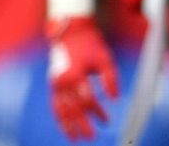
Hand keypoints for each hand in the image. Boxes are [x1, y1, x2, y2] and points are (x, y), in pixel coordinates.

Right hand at [47, 16, 119, 139]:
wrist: (70, 33)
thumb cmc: (91, 46)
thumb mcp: (105, 59)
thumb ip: (110, 78)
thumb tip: (115, 99)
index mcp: (76, 74)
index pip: (87, 100)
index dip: (97, 112)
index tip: (106, 121)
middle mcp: (63, 81)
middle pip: (73, 109)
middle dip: (82, 125)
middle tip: (91, 137)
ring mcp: (55, 83)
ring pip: (60, 110)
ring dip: (67, 126)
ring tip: (75, 140)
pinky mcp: (53, 84)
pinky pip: (55, 105)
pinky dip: (59, 118)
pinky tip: (65, 127)